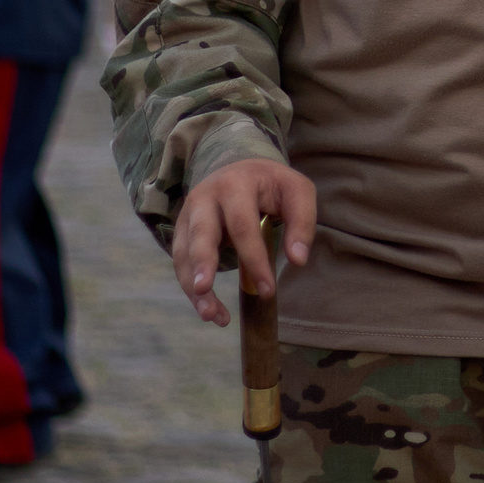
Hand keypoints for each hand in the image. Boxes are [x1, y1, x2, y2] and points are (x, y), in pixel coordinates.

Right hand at [171, 158, 317, 326]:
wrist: (237, 166)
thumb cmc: (271, 184)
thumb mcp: (296, 191)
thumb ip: (302, 221)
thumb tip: (298, 260)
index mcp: (236, 184)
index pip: (243, 225)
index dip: (254, 259)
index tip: (268, 290)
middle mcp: (205, 197)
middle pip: (201, 234)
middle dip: (202, 264)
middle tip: (205, 290)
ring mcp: (188, 214)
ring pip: (184, 252)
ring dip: (193, 286)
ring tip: (210, 315)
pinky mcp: (182, 231)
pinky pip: (181, 262)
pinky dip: (191, 287)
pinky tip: (208, 309)